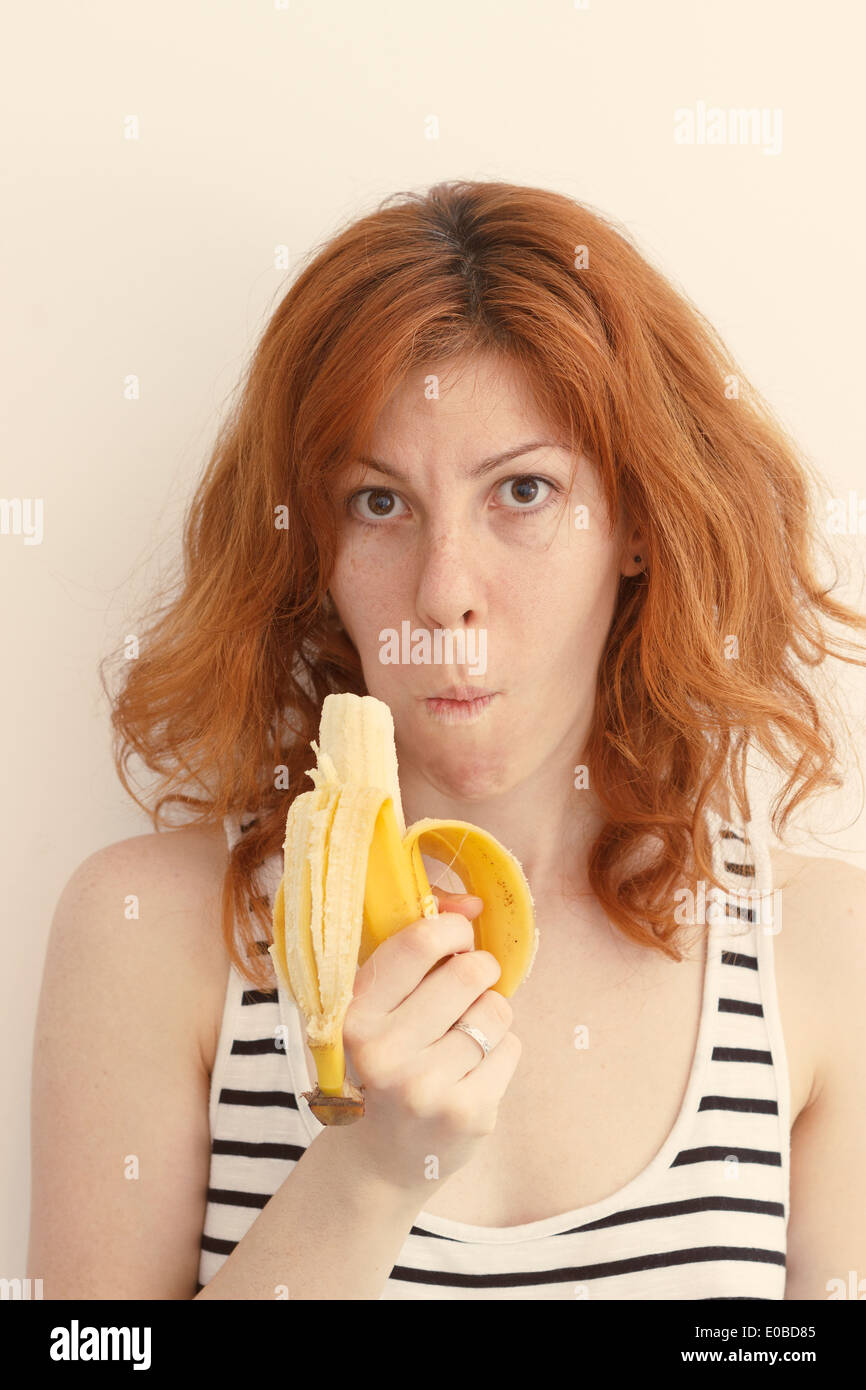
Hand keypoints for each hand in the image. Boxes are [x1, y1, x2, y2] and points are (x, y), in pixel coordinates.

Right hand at [340, 886, 521, 1195]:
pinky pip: (511, 1047)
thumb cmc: (384, 1060)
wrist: (380, 1158)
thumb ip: (414, 947)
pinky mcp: (466, 1114)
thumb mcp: (375, 1006)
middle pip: (470, 972)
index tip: (458, 937)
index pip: (421, 942)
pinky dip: (501, 1050)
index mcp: (354, 1014)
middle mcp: (383, 1051)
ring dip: (489, 1015)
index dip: (453, 928)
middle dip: (480, 970)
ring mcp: (425, 1087)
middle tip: (469, 987)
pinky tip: (472, 1071)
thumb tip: (473, 901)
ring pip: (495, 1009)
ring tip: (463, 1037)